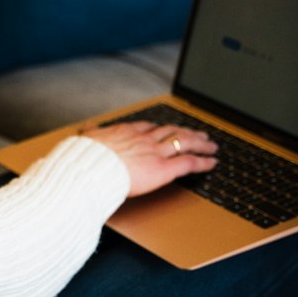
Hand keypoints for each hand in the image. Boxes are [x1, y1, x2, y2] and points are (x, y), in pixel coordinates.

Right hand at [82, 120, 217, 197]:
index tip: (167, 129)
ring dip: (199, 142)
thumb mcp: (87, 141)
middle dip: (186, 131)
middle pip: (171, 131)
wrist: (90, 169)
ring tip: (210, 144)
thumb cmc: (85, 159)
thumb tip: (85, 131)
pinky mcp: (164, 168)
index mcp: (126, 132)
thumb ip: (91, 136)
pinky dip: (203, 161)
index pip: (149, 127)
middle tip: (198, 133)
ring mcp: (155, 152)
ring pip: (184, 142)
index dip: (161, 129)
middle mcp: (144, 139)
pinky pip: (188, 162)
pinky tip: (212, 162)